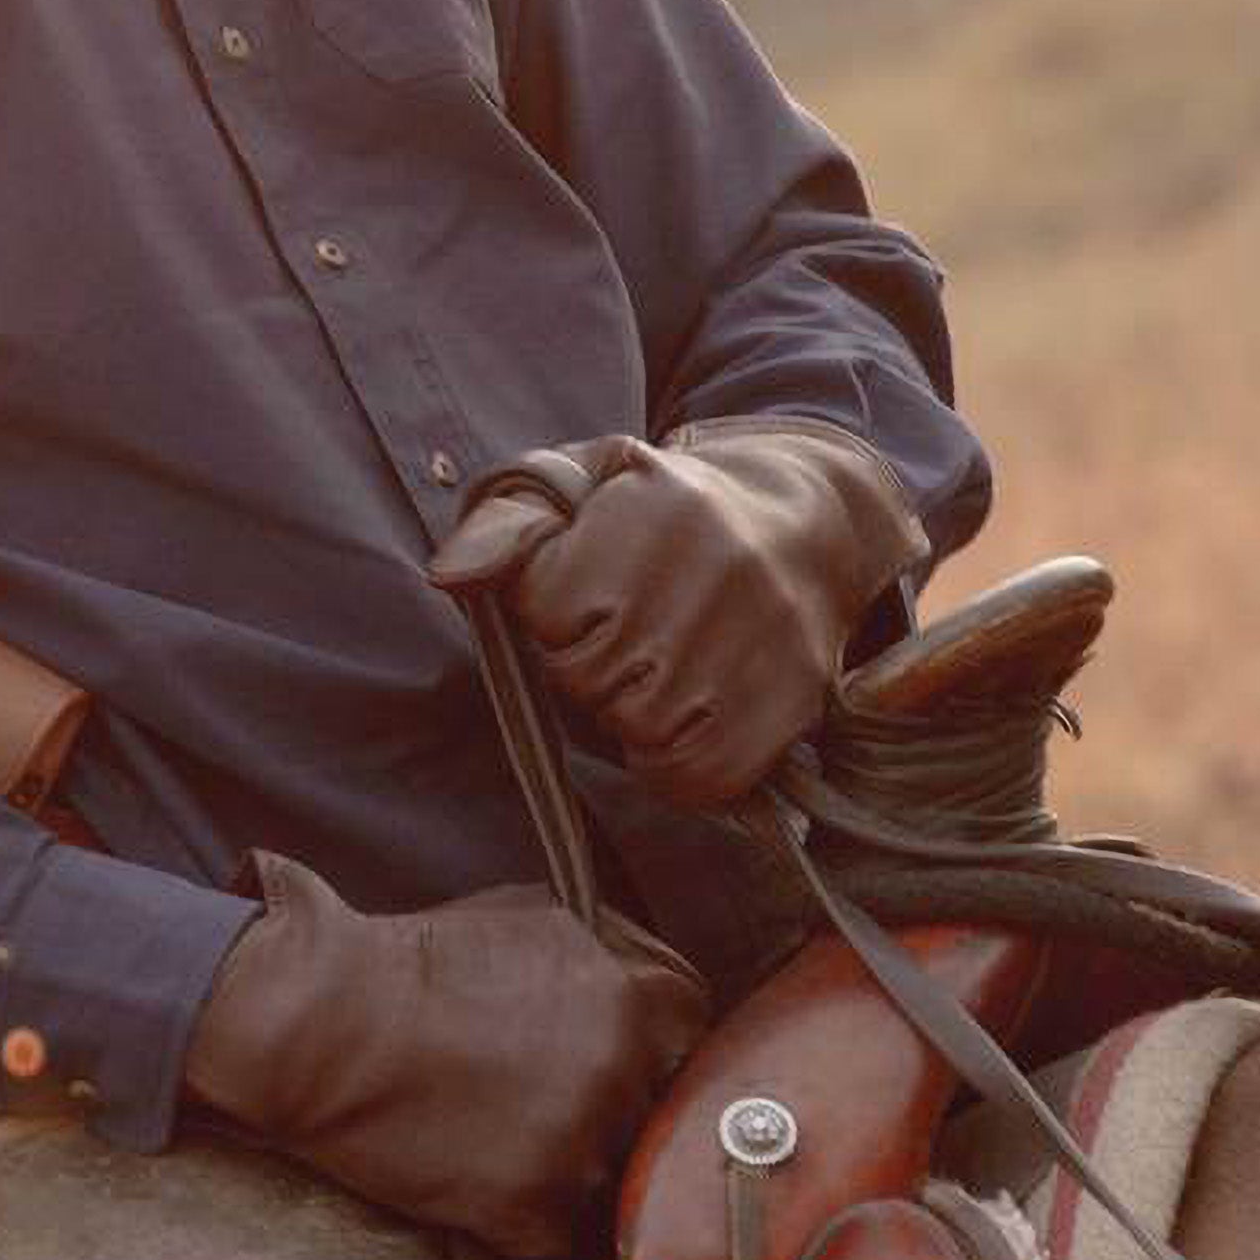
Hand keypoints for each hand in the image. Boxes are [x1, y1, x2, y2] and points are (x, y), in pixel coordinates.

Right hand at [184, 854, 709, 1259]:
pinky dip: (547, 1251)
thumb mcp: (542, 916)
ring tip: (530, 1176)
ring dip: (588, 1196)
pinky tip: (507, 1221)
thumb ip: (621, 956)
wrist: (326, 1024)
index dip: (658, 1071)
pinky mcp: (536, 1211)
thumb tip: (659, 992)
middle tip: (570, 1136)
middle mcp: (632, 1068)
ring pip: (628, 1201)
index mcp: (650, 996)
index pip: (702, 1055)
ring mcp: (588, 1145)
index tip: (622, 1085)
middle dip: (626, 1134)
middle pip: (669, 1131)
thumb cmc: (421, 963)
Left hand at [503, 418, 927, 806]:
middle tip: (623, 643)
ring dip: (628, 718)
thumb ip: (509, 522)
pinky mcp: (790, 702)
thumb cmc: (668, 513)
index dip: (551, 616)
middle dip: (586, 669)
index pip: (547, 605)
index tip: (585, 598)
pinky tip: (680, 722)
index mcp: (658, 506)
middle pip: (589, 675)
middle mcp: (719, 568)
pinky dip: (673, 766)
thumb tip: (449, 576)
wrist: (810, 529)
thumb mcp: (588, 483)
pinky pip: (697, 775)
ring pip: (639, 729)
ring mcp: (762, 639)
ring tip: (653, 677)